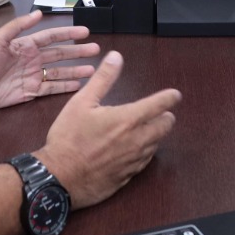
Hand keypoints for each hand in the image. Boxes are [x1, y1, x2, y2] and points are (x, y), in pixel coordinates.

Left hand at [0, 10, 101, 110]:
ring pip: (60, 72)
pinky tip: (78, 85)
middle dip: (78, 52)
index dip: (68, 34)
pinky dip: (66, 87)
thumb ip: (18, 26)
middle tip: (95, 50)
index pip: (52, 37)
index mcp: (26, 45)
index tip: (85, 32)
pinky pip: (52, 88)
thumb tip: (38, 13)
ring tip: (92, 70)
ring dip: (76, 70)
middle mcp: (33, 59)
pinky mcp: (32, 92)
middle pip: (61, 54)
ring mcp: (34, 76)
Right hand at [34, 52, 179, 207]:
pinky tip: (137, 151)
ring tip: (149, 129)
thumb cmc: (69, 138)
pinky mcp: (128, 176)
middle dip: (166, 118)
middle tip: (163, 113)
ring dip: (155, 136)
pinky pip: (144, 162)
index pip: (159, 105)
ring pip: (156, 145)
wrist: (60, 177)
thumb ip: (102, 79)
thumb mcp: (81, 102)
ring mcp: (134, 161)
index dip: (170, 98)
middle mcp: (137, 140)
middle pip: (164, 127)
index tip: (175, 95)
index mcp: (128, 119)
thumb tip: (116, 57)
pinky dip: (145, 152)